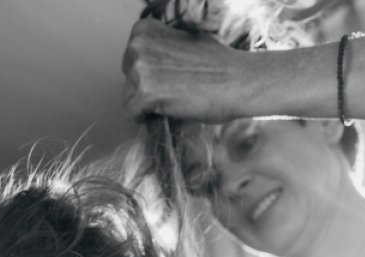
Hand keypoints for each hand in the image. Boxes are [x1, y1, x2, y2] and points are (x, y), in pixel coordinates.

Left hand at [121, 19, 249, 122]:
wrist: (237, 81)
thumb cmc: (218, 64)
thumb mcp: (183, 42)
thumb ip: (162, 50)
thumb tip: (152, 66)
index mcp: (144, 29)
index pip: (130, 60)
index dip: (147, 74)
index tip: (164, 80)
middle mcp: (137, 45)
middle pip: (127, 79)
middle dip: (144, 89)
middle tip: (170, 93)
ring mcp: (139, 69)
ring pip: (129, 97)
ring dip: (147, 105)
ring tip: (173, 103)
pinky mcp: (145, 93)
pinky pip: (132, 113)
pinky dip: (145, 119)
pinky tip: (165, 114)